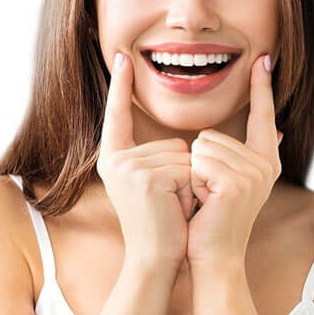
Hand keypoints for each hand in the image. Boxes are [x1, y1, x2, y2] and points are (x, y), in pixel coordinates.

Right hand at [96, 52, 194, 267]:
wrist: (155, 257)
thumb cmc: (161, 221)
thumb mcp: (155, 182)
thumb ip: (163, 156)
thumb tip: (198, 138)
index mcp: (114, 157)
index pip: (118, 114)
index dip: (120, 86)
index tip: (121, 57)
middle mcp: (115, 159)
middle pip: (172, 142)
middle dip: (183, 172)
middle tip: (169, 201)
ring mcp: (128, 167)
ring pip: (183, 155)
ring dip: (189, 182)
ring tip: (172, 205)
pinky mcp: (145, 177)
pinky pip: (187, 167)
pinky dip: (190, 189)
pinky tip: (174, 208)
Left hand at [186, 53, 282, 265]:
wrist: (213, 256)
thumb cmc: (214, 219)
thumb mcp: (233, 181)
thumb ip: (248, 153)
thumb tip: (278, 128)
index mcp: (266, 161)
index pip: (263, 115)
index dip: (262, 87)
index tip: (263, 57)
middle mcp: (265, 165)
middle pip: (212, 135)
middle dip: (199, 163)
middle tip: (210, 195)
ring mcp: (253, 174)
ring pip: (201, 146)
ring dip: (194, 174)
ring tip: (207, 200)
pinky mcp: (235, 183)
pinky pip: (198, 161)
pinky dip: (193, 182)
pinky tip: (205, 203)